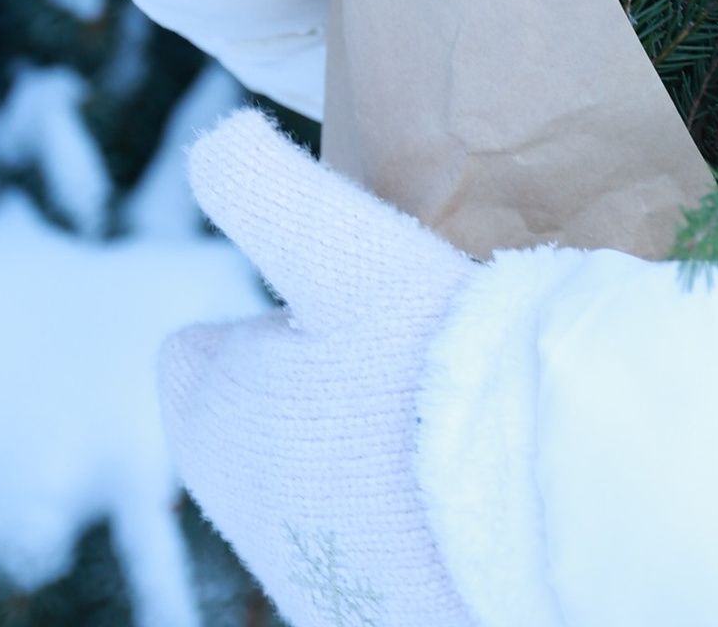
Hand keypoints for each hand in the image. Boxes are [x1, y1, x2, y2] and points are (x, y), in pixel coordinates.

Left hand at [164, 109, 475, 626]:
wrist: (521, 505)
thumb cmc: (426, 362)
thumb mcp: (341, 246)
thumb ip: (262, 184)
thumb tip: (214, 138)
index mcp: (207, 416)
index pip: (197, 354)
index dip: (265, 320)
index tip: (337, 306)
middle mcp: (235, 509)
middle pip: (256, 419)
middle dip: (308, 385)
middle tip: (395, 351)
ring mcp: (300, 573)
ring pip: (311, 482)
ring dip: (355, 449)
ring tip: (436, 412)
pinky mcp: (363, 612)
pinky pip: (367, 545)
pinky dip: (397, 517)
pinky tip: (453, 483)